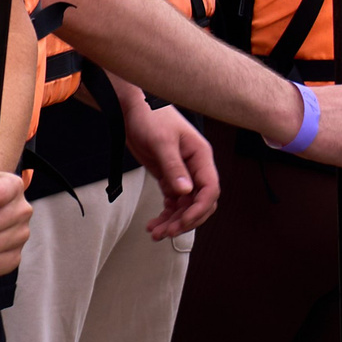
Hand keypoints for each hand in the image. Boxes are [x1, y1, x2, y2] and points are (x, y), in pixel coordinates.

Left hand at [121, 101, 218, 237]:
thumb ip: (173, 166)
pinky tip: (155, 223)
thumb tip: (185, 191)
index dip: (199, 209)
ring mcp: (183, 174)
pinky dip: (166, 214)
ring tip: (156, 232)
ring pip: (185, 206)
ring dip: (173, 221)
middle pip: (199, 203)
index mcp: (201, 157)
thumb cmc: (150, 116)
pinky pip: (173, 202)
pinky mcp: (169, 177)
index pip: (210, 190)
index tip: (184, 221)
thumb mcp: (161, 141)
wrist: (132, 108)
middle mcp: (195, 168)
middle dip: (185, 220)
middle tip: (167, 232)